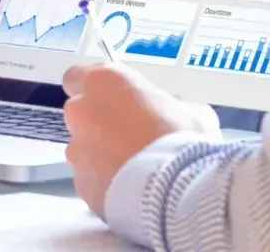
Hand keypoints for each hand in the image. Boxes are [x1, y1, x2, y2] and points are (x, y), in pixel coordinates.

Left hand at [62, 63, 220, 215]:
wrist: (176, 192)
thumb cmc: (182, 141)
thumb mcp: (193, 115)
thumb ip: (177, 109)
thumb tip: (187, 115)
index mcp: (103, 82)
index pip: (76, 77)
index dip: (94, 91)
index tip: (111, 100)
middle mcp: (81, 111)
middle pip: (81, 114)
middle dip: (99, 124)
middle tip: (130, 139)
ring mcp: (77, 149)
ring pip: (83, 149)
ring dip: (100, 156)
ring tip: (134, 172)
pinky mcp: (81, 184)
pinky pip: (90, 180)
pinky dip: (104, 184)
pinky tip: (130, 193)